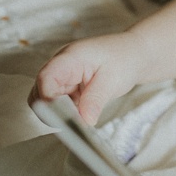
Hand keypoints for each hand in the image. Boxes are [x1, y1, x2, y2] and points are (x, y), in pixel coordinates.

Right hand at [30, 33, 145, 124]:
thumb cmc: (124, 59)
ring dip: (59, 112)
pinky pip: (58, 102)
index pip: (46, 78)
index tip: (61, 117)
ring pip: (47, 99)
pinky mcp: (68, 85)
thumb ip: (95, 100)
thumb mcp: (112, 81)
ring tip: (81, 117)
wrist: (135, 53)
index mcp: (70, 58)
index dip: (48, 100)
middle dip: (52, 110)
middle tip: (74, 122)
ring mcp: (63, 75)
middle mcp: (61, 66)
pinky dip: (66, 112)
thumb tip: (83, 121)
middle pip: (40, 91)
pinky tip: (82, 114)